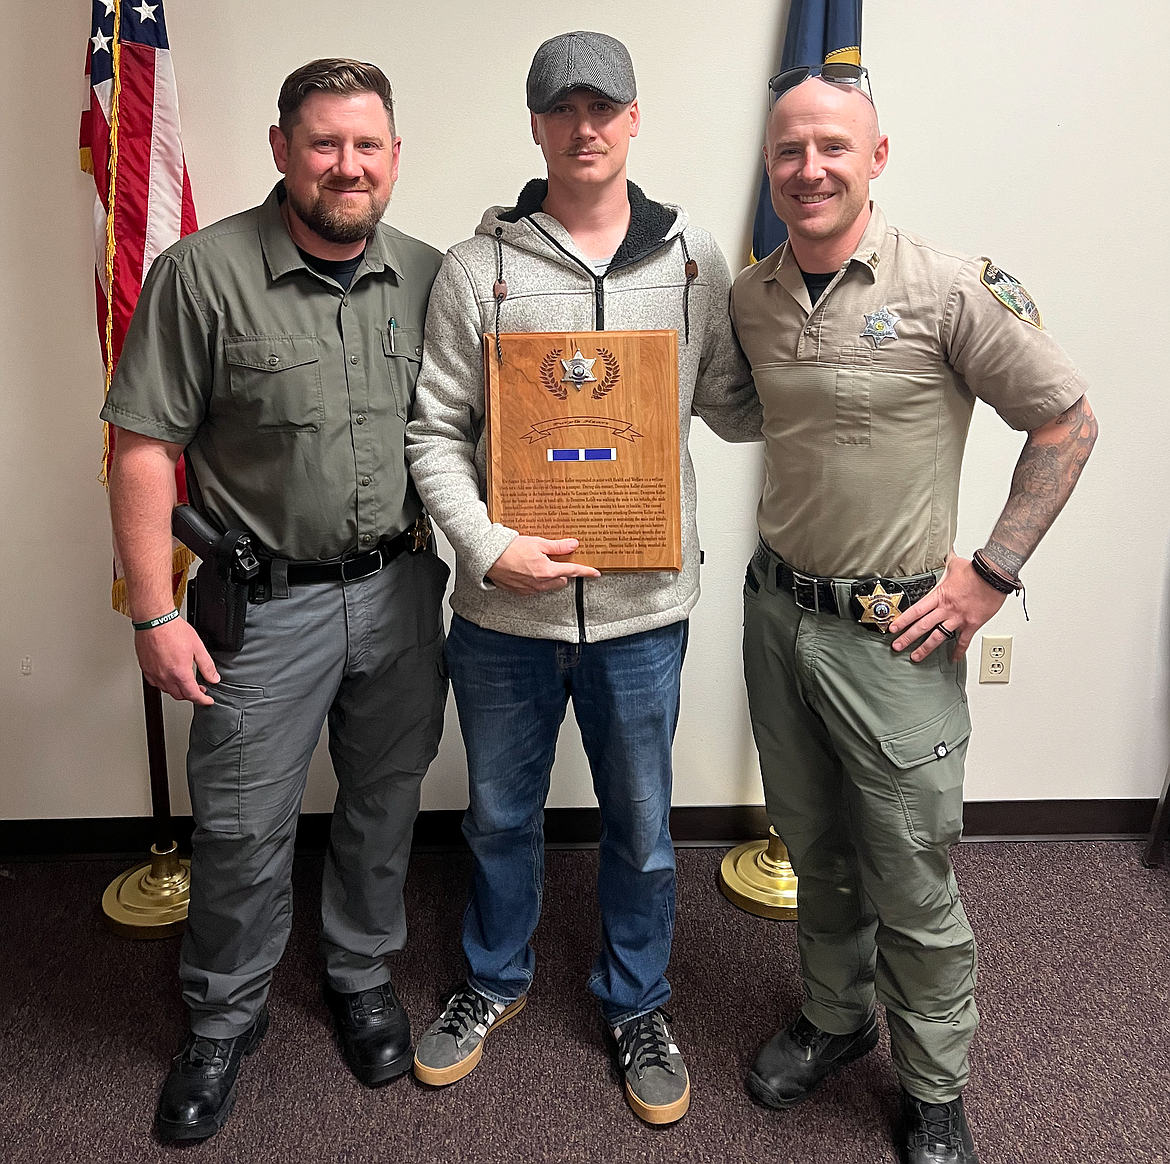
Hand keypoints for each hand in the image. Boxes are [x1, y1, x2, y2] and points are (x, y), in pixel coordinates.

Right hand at [134, 616, 219, 704]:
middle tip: (199, 690)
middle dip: (191, 695)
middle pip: (179, 695)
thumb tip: (214, 678)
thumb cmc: (173, 630)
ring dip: (178, 691)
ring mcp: (153, 673)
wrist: (154, 621)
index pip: (193, 695)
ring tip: (185, 683)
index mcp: (180, 673)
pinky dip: (164, 685)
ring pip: (166, 691)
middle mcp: (165, 676)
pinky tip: (169, 678)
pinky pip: (155, 683)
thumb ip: (207, 666)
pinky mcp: (145, 668)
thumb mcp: (198, 647)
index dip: (203, 700)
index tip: (207, 701)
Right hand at [486, 536, 601, 594]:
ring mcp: (530, 590)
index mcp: (548, 571)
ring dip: (549, 577)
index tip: (595, 573)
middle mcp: (541, 584)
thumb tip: (573, 545)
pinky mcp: (521, 592)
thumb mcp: (537, 542)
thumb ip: (557, 546)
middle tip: (554, 560)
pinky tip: (528, 570)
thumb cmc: (511, 548)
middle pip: (562, 581)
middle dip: (562, 572)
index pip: (573, 572)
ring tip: (538, 563)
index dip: (586, 571)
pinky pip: (536, 589)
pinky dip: (537, 581)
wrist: (489, 558)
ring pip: (549, 586)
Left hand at [888, 554, 1006, 661]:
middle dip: (907, 638)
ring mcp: (959, 618)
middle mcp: (946, 609)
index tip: (893, 628)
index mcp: (939, 596)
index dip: (903, 621)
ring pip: (938, 637)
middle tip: (896, 646)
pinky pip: (963, 641)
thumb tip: (944, 553)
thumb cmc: (976, 570)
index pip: (916, 611)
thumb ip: (946, 561)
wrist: (995, 576)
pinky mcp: (972, 624)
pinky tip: (953, 659)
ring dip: (926, 648)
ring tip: (915, 657)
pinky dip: (958, 651)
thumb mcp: (954, 563)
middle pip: (922, 626)